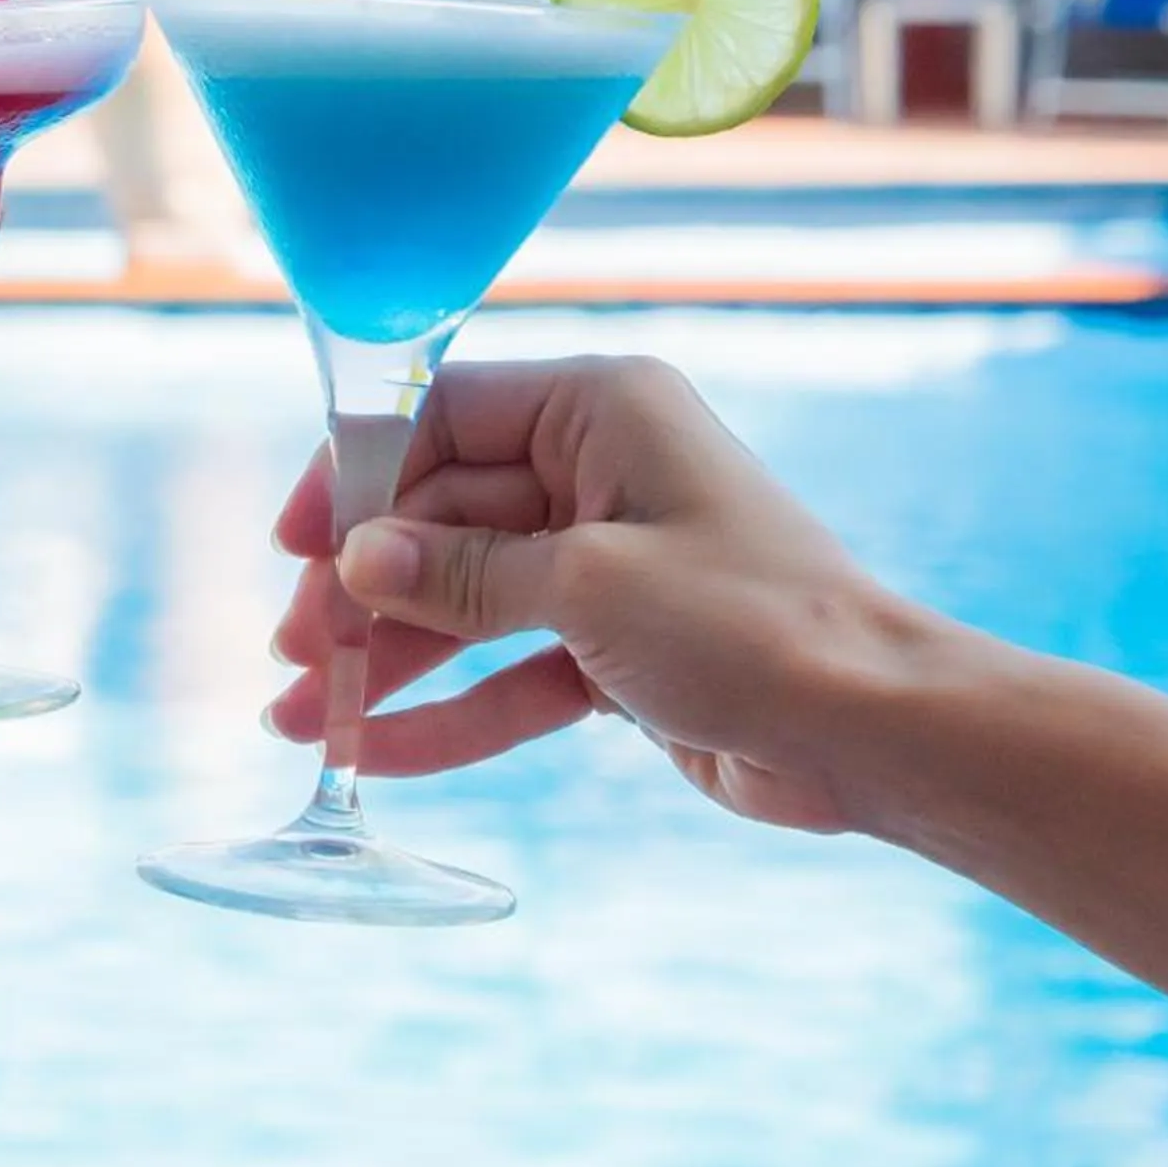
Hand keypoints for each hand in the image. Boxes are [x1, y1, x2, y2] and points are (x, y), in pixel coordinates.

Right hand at [267, 358, 929, 832]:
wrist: (875, 733)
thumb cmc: (753, 627)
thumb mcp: (587, 588)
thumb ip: (460, 574)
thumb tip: (352, 558)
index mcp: (599, 411)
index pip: (441, 417)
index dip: (356, 478)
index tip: (292, 547)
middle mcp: (598, 471)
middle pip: (440, 518)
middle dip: (361, 590)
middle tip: (294, 657)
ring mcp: (606, 562)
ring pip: (464, 602)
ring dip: (387, 661)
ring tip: (302, 719)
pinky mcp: (617, 646)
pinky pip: (509, 670)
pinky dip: (450, 711)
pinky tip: (379, 756)